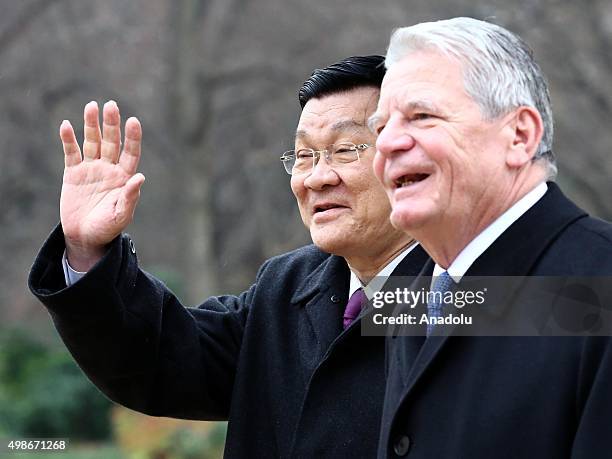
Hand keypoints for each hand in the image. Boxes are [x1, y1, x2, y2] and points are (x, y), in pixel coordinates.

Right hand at [60, 100, 144, 270]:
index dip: (132, 137)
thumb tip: (140, 178)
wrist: (85, 237)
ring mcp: (91, 169)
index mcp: (124, 177)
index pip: (130, 153)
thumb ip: (130, 197)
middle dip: (111, 124)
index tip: (133, 121)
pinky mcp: (73, 173)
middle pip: (111, 142)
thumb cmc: (108, 228)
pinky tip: (67, 126)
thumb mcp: (121, 215)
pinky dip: (69, 139)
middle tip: (111, 105)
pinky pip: (71, 153)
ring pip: (92, 142)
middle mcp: (109, 169)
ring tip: (91, 106)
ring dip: (91, 125)